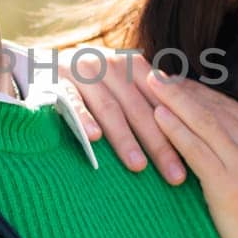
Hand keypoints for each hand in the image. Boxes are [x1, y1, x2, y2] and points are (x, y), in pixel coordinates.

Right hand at [61, 49, 187, 183]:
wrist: (44, 62)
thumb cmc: (92, 84)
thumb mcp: (122, 83)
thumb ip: (149, 99)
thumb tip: (190, 135)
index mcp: (132, 66)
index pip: (160, 102)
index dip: (178, 131)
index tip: (194, 161)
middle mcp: (110, 66)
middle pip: (139, 108)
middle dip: (159, 143)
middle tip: (175, 175)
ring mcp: (83, 73)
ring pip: (110, 108)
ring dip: (124, 137)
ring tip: (138, 166)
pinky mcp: (57, 82)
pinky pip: (72, 103)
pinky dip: (83, 119)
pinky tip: (94, 139)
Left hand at [144, 70, 237, 237]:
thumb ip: (237, 146)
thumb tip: (200, 122)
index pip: (224, 104)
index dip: (193, 89)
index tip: (168, 77)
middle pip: (212, 107)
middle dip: (179, 88)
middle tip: (150, 71)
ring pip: (203, 121)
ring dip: (172, 100)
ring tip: (147, 84)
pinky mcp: (231, 184)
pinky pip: (196, 149)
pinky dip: (174, 130)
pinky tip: (155, 117)